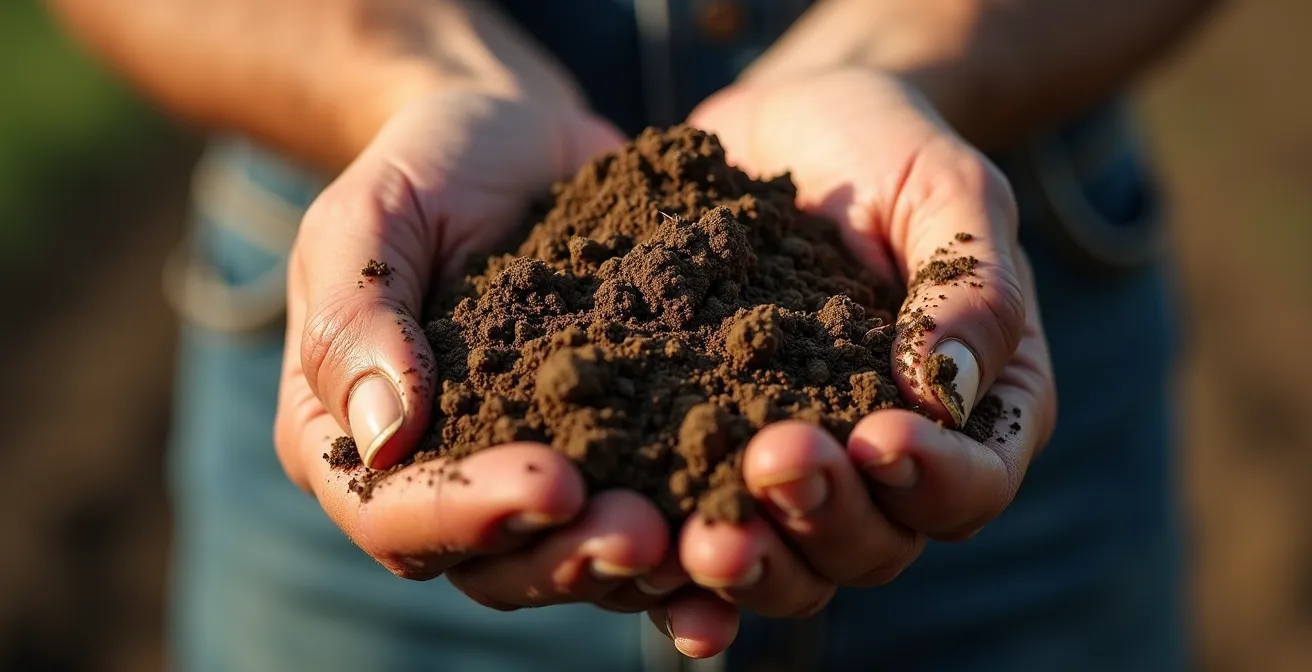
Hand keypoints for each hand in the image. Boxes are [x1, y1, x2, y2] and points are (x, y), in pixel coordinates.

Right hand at [272, 91, 684, 614]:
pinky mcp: (611, 452)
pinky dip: (695, 519)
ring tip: (711, 535)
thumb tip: (384, 438)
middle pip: (494, 566)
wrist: (523, 139)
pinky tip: (751, 512)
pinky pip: (647, 506)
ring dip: (642, 561)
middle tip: (647, 534)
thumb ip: (357, 322)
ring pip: (577, 556)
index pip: (393, 515)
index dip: (469, 515)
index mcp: (352, 443)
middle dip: (571, 556)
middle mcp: (441, 481)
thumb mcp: (370, 218)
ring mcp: (530, 473)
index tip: (552, 483)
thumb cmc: (429, 166)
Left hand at [651, 69, 1056, 653]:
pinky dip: (675, 562)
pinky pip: (699, 529)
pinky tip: (638, 552)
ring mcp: (800, 470)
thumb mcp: (947, 190)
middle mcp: (889, 466)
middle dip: (826, 519)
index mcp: (974, 413)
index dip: (934, 480)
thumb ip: (970, 284)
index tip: (881, 438)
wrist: (783, 129)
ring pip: (790, 564)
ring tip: (699, 535)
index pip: (973, 484)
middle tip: (771, 464)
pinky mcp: (711, 455)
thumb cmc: (886, 149)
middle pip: (876, 545)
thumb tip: (945, 390)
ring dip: (751, 560)